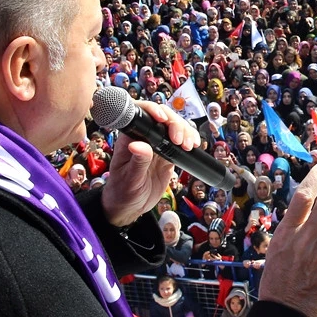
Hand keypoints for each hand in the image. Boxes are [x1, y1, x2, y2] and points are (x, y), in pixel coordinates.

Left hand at [102, 101, 200, 227]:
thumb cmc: (122, 192)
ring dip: (185, 131)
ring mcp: (157, 144)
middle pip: (162, 117)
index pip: (140, 114)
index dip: (153, 110)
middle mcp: (144, 137)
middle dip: (174, 123)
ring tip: (188, 145)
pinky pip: (181, 141)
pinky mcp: (168, 154)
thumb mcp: (130, 179)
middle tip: (179, 140)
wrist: (131, 206)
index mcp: (130, 138)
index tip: (163, 120)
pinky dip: (190, 140)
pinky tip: (193, 145)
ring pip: (174, 127)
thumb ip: (138, 161)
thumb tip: (140, 145)